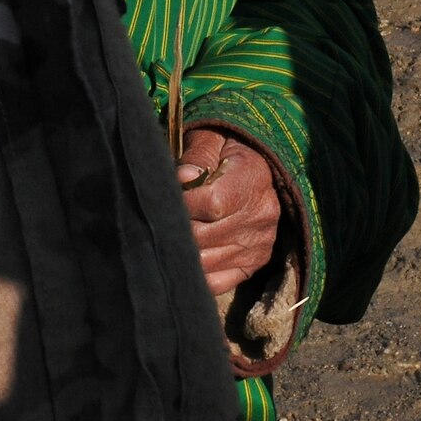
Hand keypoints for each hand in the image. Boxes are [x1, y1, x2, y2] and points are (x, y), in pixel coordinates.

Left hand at [178, 128, 280, 295]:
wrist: (255, 167)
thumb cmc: (225, 148)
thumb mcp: (211, 139)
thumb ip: (197, 156)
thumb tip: (181, 178)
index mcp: (252, 178)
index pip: (211, 204)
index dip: (182, 203)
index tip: (163, 195)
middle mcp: (260, 216)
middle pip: (205, 236)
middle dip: (175, 227)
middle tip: (159, 217)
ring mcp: (259, 245)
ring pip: (207, 262)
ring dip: (182, 250)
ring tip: (168, 233)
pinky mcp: (253, 263)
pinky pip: (219, 282)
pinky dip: (197, 273)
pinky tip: (183, 256)